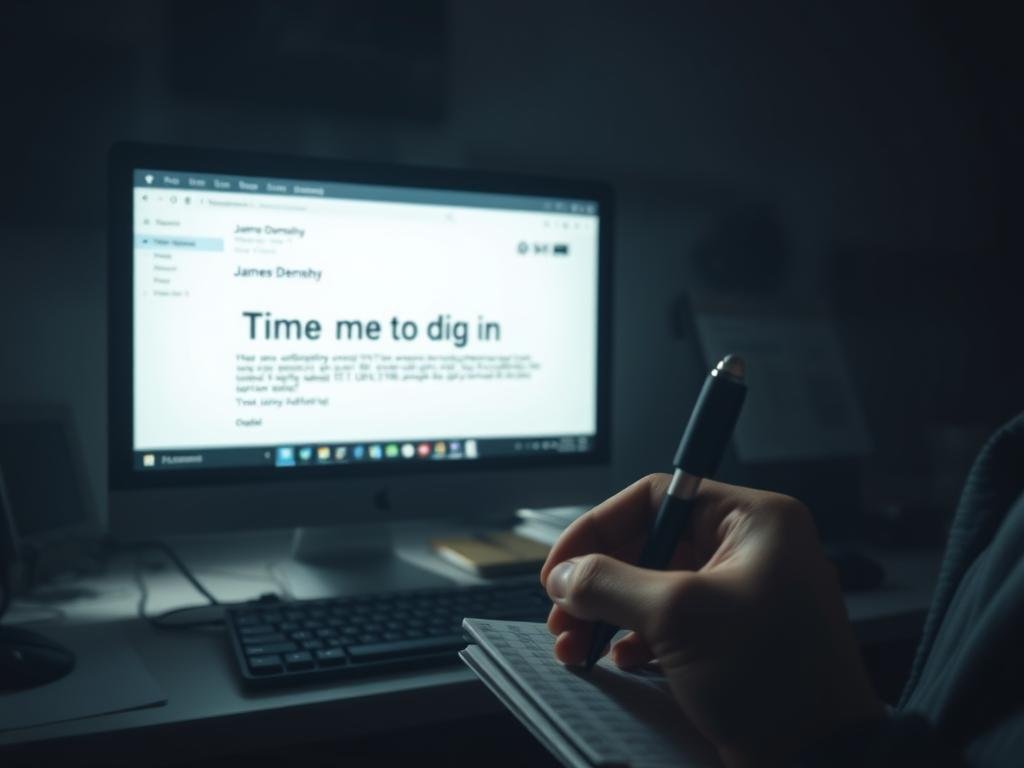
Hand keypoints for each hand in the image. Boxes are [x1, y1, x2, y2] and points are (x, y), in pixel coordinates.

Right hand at [540, 475, 883, 766]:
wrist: (821, 760)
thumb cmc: (772, 678)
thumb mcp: (679, 617)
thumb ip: (610, 584)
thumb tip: (563, 574)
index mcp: (753, 521)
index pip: (655, 498)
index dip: (598, 527)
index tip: (560, 565)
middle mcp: (750, 549)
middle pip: (649, 543)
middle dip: (598, 580)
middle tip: (562, 613)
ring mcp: (743, 594)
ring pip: (654, 584)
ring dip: (608, 612)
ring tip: (576, 644)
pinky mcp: (734, 635)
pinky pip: (671, 619)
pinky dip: (636, 636)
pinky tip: (618, 659)